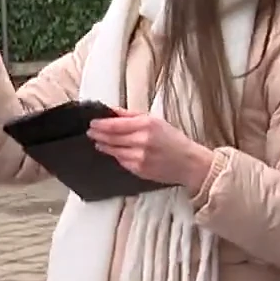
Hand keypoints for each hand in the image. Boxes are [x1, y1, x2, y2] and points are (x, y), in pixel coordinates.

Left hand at [88, 110, 215, 194]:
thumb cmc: (173, 140)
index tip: (92, 123)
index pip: (115, 125)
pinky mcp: (139, 169)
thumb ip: (132, 116)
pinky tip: (112, 151)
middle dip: (98, 134)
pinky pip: (121, 161)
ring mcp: (139, 157)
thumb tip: (112, 111)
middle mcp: (142, 141)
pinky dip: (115, 155)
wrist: (188, 163)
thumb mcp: (155, 121)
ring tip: (98, 141)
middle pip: (112, 138)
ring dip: (103, 145)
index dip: (101, 124)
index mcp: (146, 125)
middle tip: (91, 131)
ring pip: (114, 151)